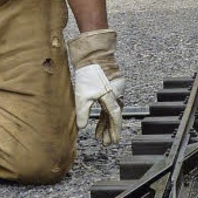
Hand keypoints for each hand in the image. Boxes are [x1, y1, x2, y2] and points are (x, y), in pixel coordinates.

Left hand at [68, 28, 123, 145]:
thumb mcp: (82, 96)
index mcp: (111, 98)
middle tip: (105, 142)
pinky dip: (105, 113)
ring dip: (106, 122)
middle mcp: (116, 95)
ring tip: (99, 135)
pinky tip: (100, 118)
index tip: (113, 141)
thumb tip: (81, 127)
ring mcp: (115, 90)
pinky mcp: (111, 86)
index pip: (115, 118)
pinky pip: (110, 103)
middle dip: (109, 130)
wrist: (93, 54)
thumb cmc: (88, 73)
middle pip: (114, 116)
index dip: (114, 131)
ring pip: (111, 110)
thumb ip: (82, 113)